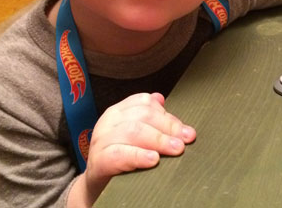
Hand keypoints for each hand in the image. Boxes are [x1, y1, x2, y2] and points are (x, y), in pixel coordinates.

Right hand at [69, 92, 195, 206]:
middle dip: (168, 127)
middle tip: (185, 141)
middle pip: (142, 115)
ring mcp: (101, 139)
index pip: (145, 103)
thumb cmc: (120, 156)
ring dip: (159, 140)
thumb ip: (150, 119)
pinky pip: (119, 154)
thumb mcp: (134, 135)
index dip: (167, 116)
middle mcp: (109, 121)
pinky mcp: (98, 160)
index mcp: (119, 111)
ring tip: (176, 149)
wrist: (96, 182)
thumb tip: (162, 99)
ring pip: (133, 131)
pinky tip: (153, 160)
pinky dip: (138, 156)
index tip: (185, 131)